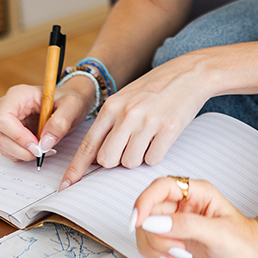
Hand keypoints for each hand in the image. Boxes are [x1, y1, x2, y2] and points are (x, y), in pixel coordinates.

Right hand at [0, 77, 94, 161]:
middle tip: (43, 152)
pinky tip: (42, 149)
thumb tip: (45, 143)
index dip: (17, 135)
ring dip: (24, 154)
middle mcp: (8, 108)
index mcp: (18, 95)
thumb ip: (61, 122)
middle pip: (1, 136)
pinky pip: (10, 152)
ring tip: (46, 149)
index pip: (2, 118)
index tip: (36, 145)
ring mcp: (8, 123)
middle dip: (22, 149)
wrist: (69, 105)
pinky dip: (25, 155)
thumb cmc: (69, 100)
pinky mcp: (12, 135)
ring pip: (4, 147)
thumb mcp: (72, 105)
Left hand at [60, 54, 213, 187]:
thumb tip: (97, 156)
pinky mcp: (169, 130)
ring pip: (131, 162)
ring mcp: (148, 122)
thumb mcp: (127, 97)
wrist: (190, 73)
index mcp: (112, 106)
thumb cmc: (157, 86)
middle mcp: (127, 115)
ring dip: (138, 157)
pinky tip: (161, 137)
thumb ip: (110, 123)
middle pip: (107, 160)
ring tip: (148, 137)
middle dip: (116, 160)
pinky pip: (153, 159)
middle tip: (128, 147)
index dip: (76, 168)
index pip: (88, 145)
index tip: (66, 184)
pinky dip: (156, 154)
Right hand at [132, 176, 257, 257]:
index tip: (137, 223)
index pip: (161, 188)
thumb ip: (186, 226)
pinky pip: (152, 241)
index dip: (144, 202)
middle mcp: (184, 203)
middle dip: (155, 234)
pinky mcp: (175, 235)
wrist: (252, 256)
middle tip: (175, 249)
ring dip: (156, 247)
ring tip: (178, 256)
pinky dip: (156, 254)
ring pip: (147, 228)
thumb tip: (153, 223)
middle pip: (150, 211)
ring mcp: (178, 219)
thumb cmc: (243, 241)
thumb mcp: (218, 233)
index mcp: (196, 192)